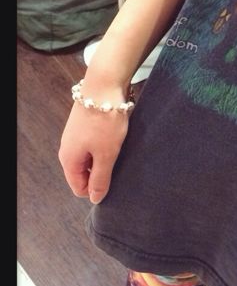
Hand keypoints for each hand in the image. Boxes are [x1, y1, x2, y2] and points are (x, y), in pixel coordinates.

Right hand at [58, 82, 130, 204]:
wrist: (103, 86)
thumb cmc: (105, 122)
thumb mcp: (106, 154)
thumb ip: (100, 178)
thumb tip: (95, 199)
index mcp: (68, 161)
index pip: (79, 188)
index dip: (97, 189)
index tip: (116, 180)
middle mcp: (68, 149)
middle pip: (84, 173)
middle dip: (102, 172)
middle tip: (120, 163)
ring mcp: (75, 136)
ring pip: (90, 157)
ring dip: (105, 157)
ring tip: (120, 149)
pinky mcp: (85, 125)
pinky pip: (94, 144)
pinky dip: (106, 145)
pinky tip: (118, 138)